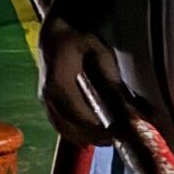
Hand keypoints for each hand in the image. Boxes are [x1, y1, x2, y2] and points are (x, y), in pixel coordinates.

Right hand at [37, 18, 118, 146]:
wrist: (53, 33)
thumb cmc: (78, 39)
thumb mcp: (99, 53)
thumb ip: (111, 80)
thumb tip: (128, 105)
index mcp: (59, 82)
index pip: (79, 113)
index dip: (97, 127)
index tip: (116, 133)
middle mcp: (48, 95)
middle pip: (70, 127)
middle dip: (93, 137)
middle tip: (116, 139)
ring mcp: (44, 100)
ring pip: (63, 129)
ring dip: (84, 137)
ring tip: (105, 139)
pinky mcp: (45, 102)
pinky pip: (59, 124)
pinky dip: (74, 133)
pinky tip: (90, 135)